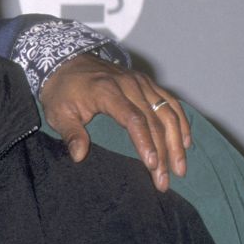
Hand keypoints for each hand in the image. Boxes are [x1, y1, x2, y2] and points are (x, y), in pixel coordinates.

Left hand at [40, 54, 190, 191]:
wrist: (66, 62)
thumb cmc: (62, 91)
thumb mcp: (58, 113)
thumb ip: (71, 133)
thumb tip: (79, 155)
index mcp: (107, 91)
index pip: (134, 119)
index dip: (145, 142)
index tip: (152, 165)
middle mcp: (130, 84)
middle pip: (155, 120)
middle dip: (163, 152)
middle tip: (164, 181)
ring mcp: (141, 82)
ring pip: (168, 112)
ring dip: (177, 141)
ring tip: (180, 168)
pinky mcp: (147, 83)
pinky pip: (170, 102)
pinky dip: (181, 122)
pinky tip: (185, 142)